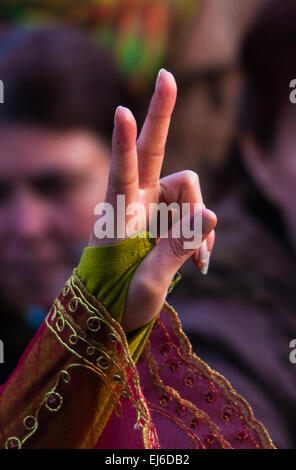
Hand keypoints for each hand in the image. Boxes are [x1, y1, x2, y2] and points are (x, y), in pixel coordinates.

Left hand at [90, 69, 216, 332]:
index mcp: (119, 216)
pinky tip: (200, 262)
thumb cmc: (122, 299)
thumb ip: (175, 249)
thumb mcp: (149, 282)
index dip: (124, 144)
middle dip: (161, 115)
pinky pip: (197, 211)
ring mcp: (154, 206)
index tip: (122, 111)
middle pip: (153, 150)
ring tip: (198, 262)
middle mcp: (137, 201)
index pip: (121, 173)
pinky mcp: (170, 216)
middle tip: (166, 75)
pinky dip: (202, 234)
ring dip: (199, 220)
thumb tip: (209, 215)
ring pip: (190, 189)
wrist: (118, 311)